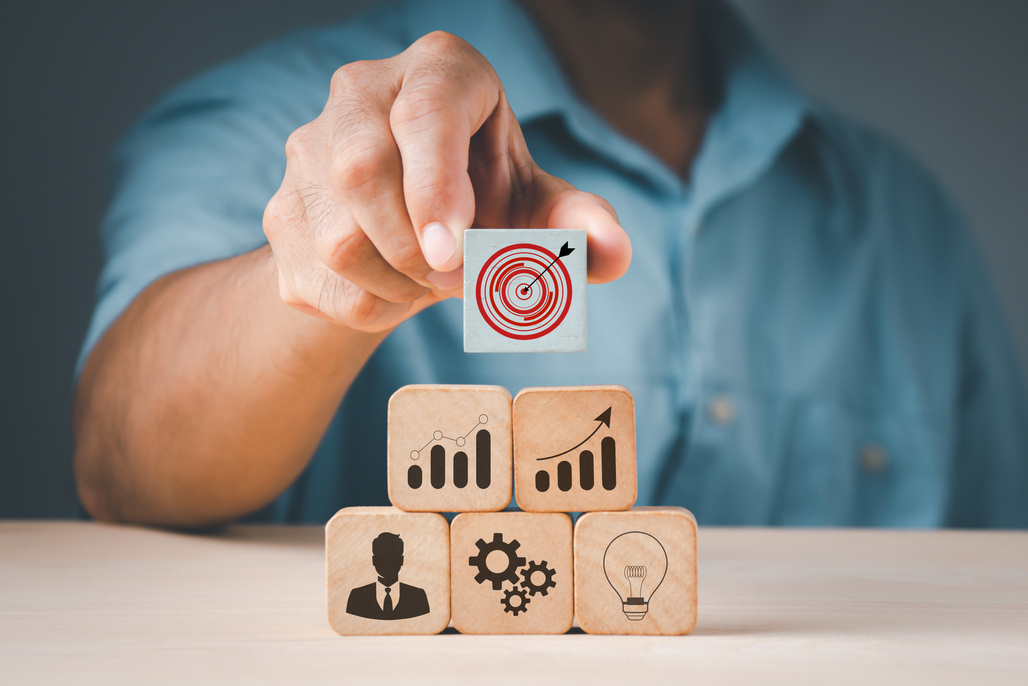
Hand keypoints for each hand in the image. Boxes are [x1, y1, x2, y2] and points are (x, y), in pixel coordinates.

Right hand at [263, 31, 631, 331]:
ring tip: (433, 282)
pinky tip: (397, 291)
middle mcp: (359, 92)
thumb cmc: (482, 200)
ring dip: (400, 286)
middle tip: (459, 281)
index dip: (437, 186)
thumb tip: (612, 250)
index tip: (455, 253)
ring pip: (337, 238)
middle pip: (361, 171)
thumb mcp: (534, 205)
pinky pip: (319, 281)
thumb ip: (576, 224)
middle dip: (418, 250)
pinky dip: (371, 306)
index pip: (424, 113)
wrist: (406, 230)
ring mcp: (306, 151)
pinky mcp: (280, 211)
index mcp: (436, 71)